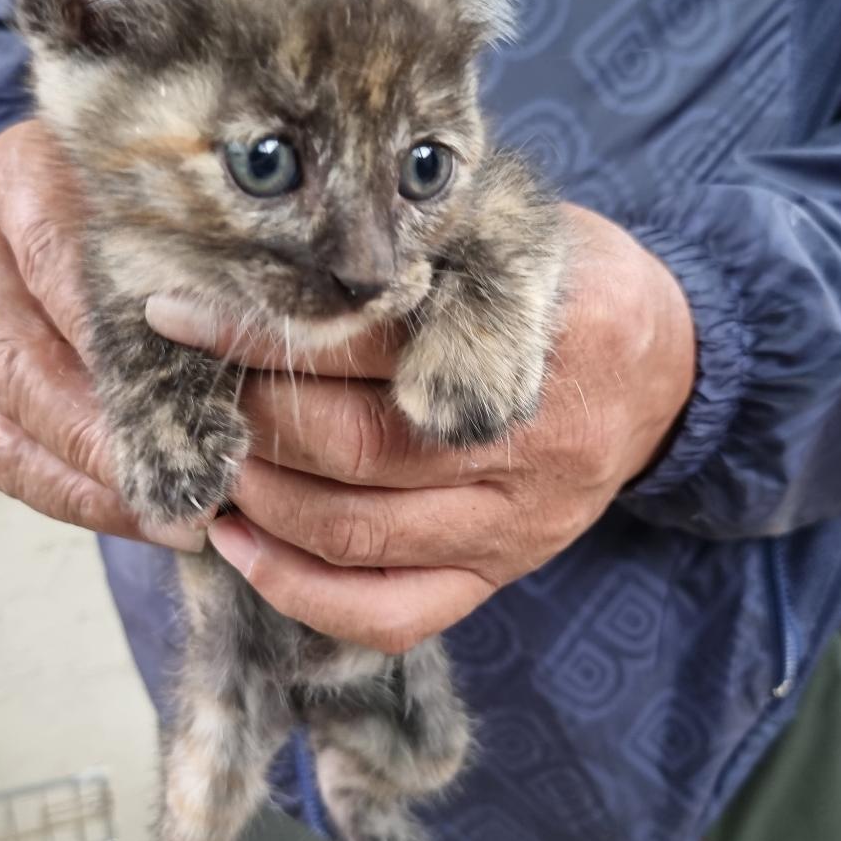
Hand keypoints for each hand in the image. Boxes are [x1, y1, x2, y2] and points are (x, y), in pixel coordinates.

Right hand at [0, 121, 204, 551]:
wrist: (93, 178)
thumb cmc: (163, 190)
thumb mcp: (186, 192)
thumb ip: (209, 247)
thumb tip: (273, 340)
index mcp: (28, 178)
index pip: (60, 263)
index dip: (117, 336)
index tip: (192, 396)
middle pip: (23, 361)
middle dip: (108, 437)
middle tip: (192, 483)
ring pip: (6, 418)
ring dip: (94, 481)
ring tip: (179, 515)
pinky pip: (5, 456)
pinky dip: (76, 498)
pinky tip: (148, 517)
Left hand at [147, 205, 694, 651]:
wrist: (664, 370)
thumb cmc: (570, 286)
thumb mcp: (520, 226)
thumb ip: (430, 232)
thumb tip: (286, 236)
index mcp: (531, 339)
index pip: (365, 344)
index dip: (257, 333)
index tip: (176, 314)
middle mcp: (523, 447)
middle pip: (351, 448)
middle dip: (250, 418)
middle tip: (194, 388)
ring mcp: (513, 526)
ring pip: (357, 533)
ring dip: (260, 498)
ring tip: (214, 453)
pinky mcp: (500, 575)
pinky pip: (391, 614)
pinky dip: (299, 591)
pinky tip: (242, 544)